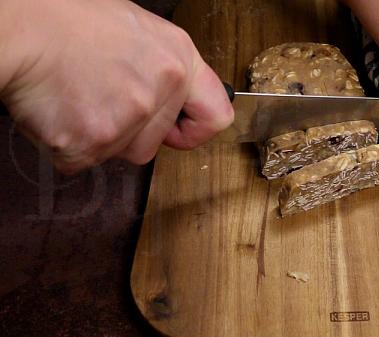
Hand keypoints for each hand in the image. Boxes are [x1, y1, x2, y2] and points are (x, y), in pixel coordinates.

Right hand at [0, 0, 232, 173]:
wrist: (20, 29)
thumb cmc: (71, 21)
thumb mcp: (140, 32)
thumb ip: (166, 70)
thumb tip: (176, 102)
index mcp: (178, 63)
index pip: (216, 118)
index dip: (194, 129)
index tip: (178, 129)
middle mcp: (158, 95)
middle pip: (155, 144)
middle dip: (131, 130)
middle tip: (101, 95)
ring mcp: (125, 123)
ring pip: (121, 153)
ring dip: (100, 136)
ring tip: (78, 95)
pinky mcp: (89, 146)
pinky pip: (85, 160)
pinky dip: (70, 143)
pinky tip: (62, 110)